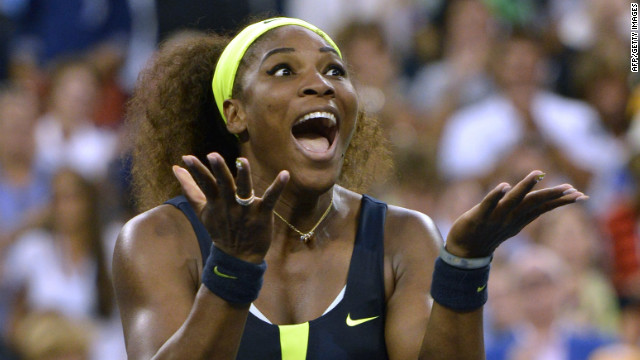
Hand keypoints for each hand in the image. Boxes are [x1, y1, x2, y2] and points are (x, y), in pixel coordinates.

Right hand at [172, 153, 288, 262]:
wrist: (238, 257)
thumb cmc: (220, 228)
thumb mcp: (202, 211)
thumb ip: (190, 189)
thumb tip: (176, 169)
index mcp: (216, 203)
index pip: (204, 185)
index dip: (196, 172)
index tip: (187, 158)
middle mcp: (230, 205)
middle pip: (224, 185)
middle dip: (219, 171)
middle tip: (213, 155)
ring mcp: (247, 210)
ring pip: (245, 191)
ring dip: (244, 176)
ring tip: (242, 161)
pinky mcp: (263, 214)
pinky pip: (270, 199)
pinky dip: (277, 187)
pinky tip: (285, 174)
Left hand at [445, 170, 586, 257]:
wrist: (464, 252)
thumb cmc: (488, 234)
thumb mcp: (511, 223)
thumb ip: (526, 210)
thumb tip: (542, 198)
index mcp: (519, 219)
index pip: (543, 207)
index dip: (560, 201)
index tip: (581, 195)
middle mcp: (510, 218)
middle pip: (533, 204)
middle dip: (552, 196)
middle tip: (572, 189)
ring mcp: (494, 218)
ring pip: (512, 200)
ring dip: (525, 187)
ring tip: (537, 173)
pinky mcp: (477, 218)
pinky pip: (487, 205)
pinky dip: (495, 195)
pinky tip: (504, 185)